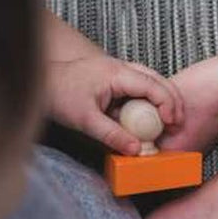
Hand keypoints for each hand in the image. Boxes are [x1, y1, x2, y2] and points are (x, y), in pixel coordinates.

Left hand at [47, 55, 184, 154]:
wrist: (38, 81)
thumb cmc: (58, 95)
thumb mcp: (85, 120)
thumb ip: (112, 136)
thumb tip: (137, 151)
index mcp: (116, 73)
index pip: (152, 85)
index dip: (168, 103)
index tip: (174, 122)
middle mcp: (120, 67)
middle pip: (157, 79)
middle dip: (172, 100)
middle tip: (179, 122)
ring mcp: (116, 70)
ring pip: (150, 80)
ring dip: (162, 98)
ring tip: (170, 120)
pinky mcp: (112, 78)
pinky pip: (138, 85)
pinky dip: (148, 99)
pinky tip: (149, 116)